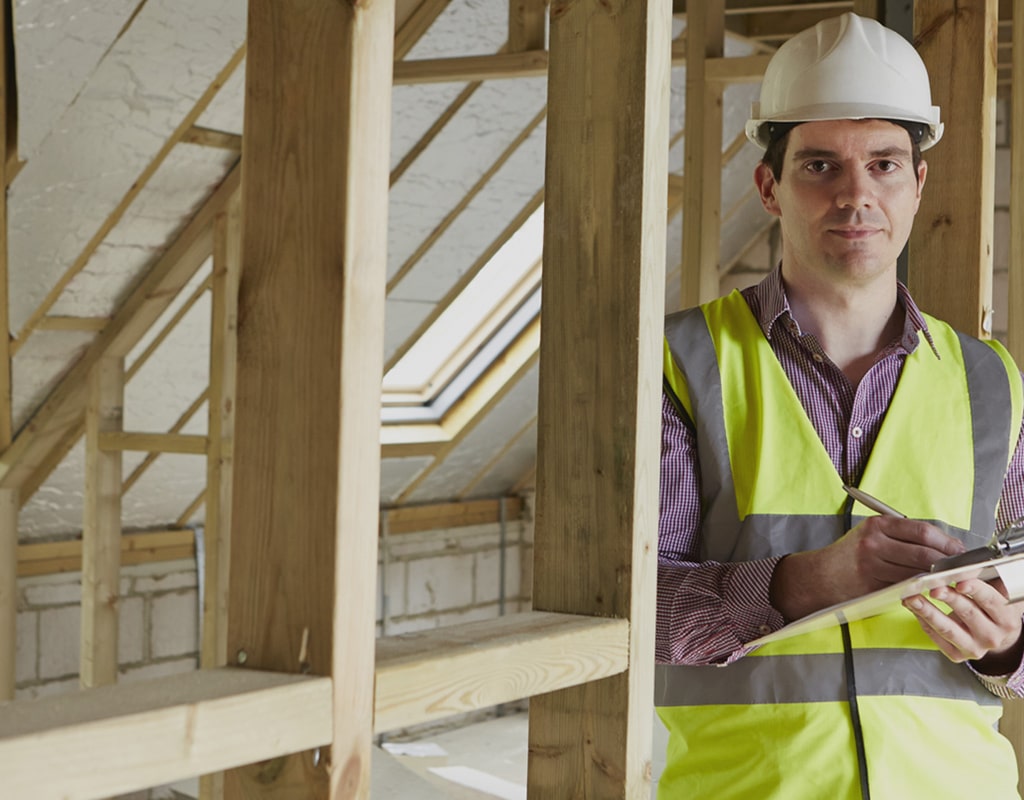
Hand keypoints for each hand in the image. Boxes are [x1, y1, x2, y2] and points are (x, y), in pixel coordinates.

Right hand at [771, 516, 964, 620]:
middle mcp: (874, 543)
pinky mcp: (873, 586)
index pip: (924, 532)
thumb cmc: (851, 554)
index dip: (947, 543)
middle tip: (962, 569)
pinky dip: (921, 590)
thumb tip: (944, 545)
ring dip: (938, 579)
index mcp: (878, 525)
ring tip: (950, 580)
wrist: (820, 576)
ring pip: (918, 574)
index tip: (960, 551)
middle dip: (948, 563)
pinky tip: (928, 590)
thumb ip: (903, 536)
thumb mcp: (872, 534)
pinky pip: (906, 589)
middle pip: (925, 554)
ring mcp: (873, 566)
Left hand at [903, 578, 1023, 672]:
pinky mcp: (957, 655)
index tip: (960, 582)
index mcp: (1006, 619)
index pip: (990, 600)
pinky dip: (923, 621)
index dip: (975, 589)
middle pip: (967, 613)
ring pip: (948, 628)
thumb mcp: (996, 594)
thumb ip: (983, 581)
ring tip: (912, 598)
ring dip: (927, 611)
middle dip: (948, 598)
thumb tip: (962, 567)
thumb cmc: (992, 610)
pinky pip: (936, 637)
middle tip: (933, 587)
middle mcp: (992, 636)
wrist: (996, 636)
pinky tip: (914, 609)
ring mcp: (974, 648)